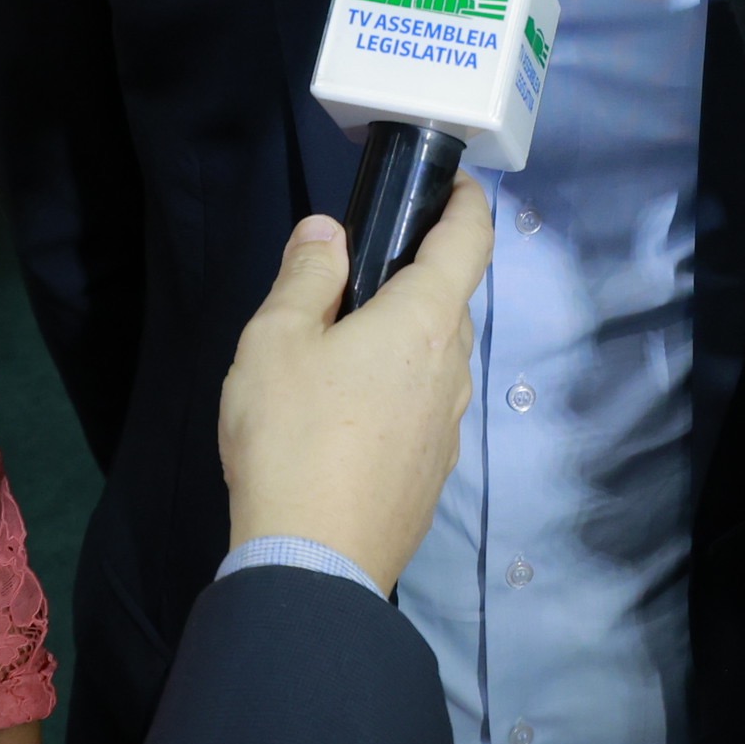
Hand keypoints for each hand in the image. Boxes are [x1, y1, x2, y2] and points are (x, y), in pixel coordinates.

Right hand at [216, 182, 492, 585]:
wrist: (312, 560)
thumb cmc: (292, 437)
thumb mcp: (275, 341)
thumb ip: (305, 276)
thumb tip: (327, 232)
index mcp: (424, 323)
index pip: (469, 242)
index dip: (467, 203)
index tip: (453, 183)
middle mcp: (452, 369)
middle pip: (451, 303)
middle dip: (417, 279)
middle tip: (360, 277)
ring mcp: (449, 427)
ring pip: (438, 361)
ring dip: (405, 342)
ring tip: (343, 350)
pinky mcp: (434, 473)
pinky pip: (425, 410)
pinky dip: (399, 393)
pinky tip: (349, 416)